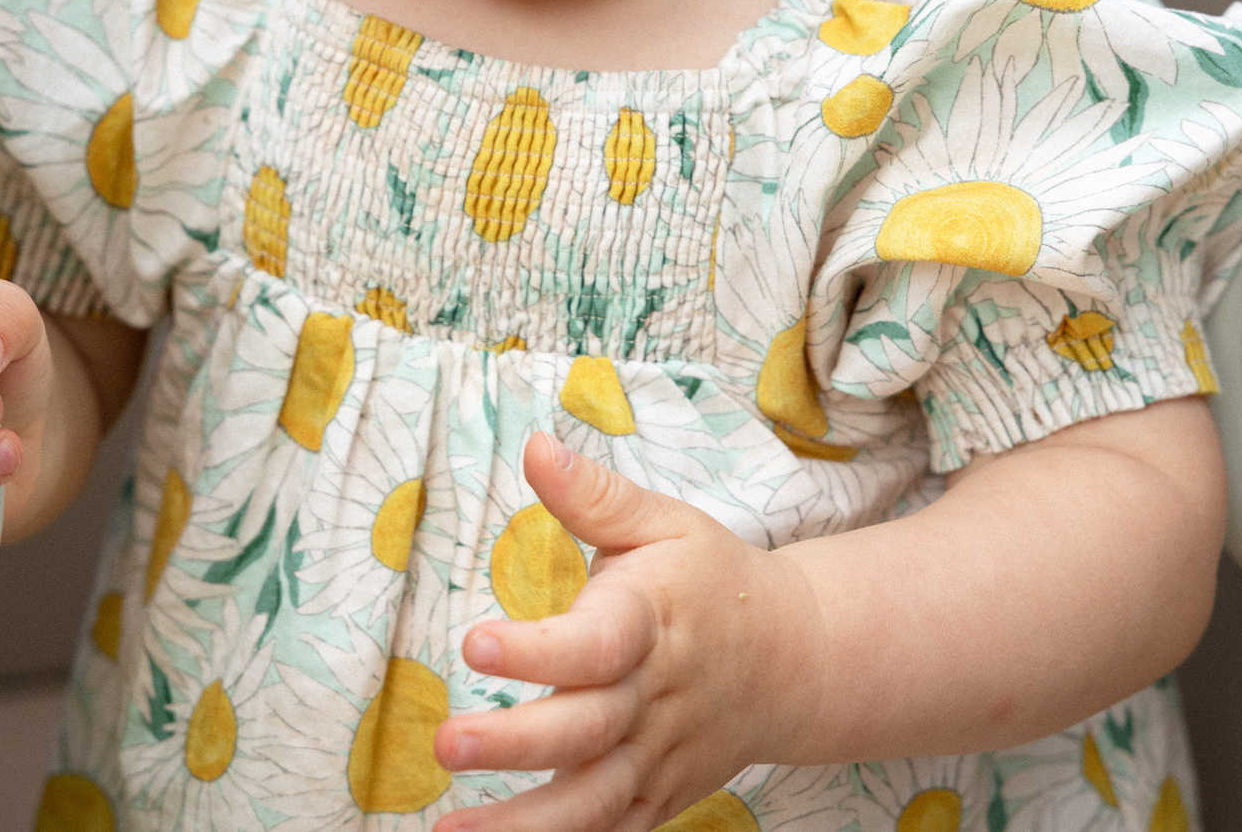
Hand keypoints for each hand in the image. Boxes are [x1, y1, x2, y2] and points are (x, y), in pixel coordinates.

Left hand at [432, 433, 818, 831]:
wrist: (796, 659)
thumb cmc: (713, 582)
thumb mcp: (663, 524)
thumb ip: (593, 495)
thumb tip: (533, 446)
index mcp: (651, 624)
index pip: (596, 644)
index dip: (538, 649)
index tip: (474, 642)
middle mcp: (654, 699)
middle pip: (586, 730)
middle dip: (516, 742)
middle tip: (445, 744)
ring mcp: (658, 756)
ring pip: (595, 801)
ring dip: (526, 825)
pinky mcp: (659, 796)